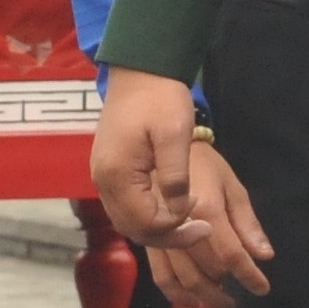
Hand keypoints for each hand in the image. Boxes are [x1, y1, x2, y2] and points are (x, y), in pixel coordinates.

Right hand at [89, 72, 198, 245]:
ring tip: (192, 223)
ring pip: (129, 221)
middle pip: (133, 228)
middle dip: (169, 235)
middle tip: (203, 230)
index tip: (205, 222)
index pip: (145, 223)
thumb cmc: (160, 98)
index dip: (176, 228)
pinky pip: (127, 207)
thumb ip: (176, 176)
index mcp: (117, 175)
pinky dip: (149, 216)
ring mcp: (103, 178)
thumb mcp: (174, 134)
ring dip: (159, 228)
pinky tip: (174, 209)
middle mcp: (103, 182)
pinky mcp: (110, 172)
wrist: (140, 72)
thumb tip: (181, 211)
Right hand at [139, 140, 273, 307]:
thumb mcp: (232, 185)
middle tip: (237, 304)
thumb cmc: (203, 161)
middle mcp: (180, 226)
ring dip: (200, 296)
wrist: (160, 145)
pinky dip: (174, 291)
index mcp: (206, 209)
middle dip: (222, 292)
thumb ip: (247, 222)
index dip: (248, 275)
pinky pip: (159, 273)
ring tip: (218, 306)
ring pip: (179, 278)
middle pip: (203, 271)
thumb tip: (264, 255)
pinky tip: (189, 301)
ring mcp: (159, 234)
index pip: (230, 254)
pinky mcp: (146, 238)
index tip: (263, 288)